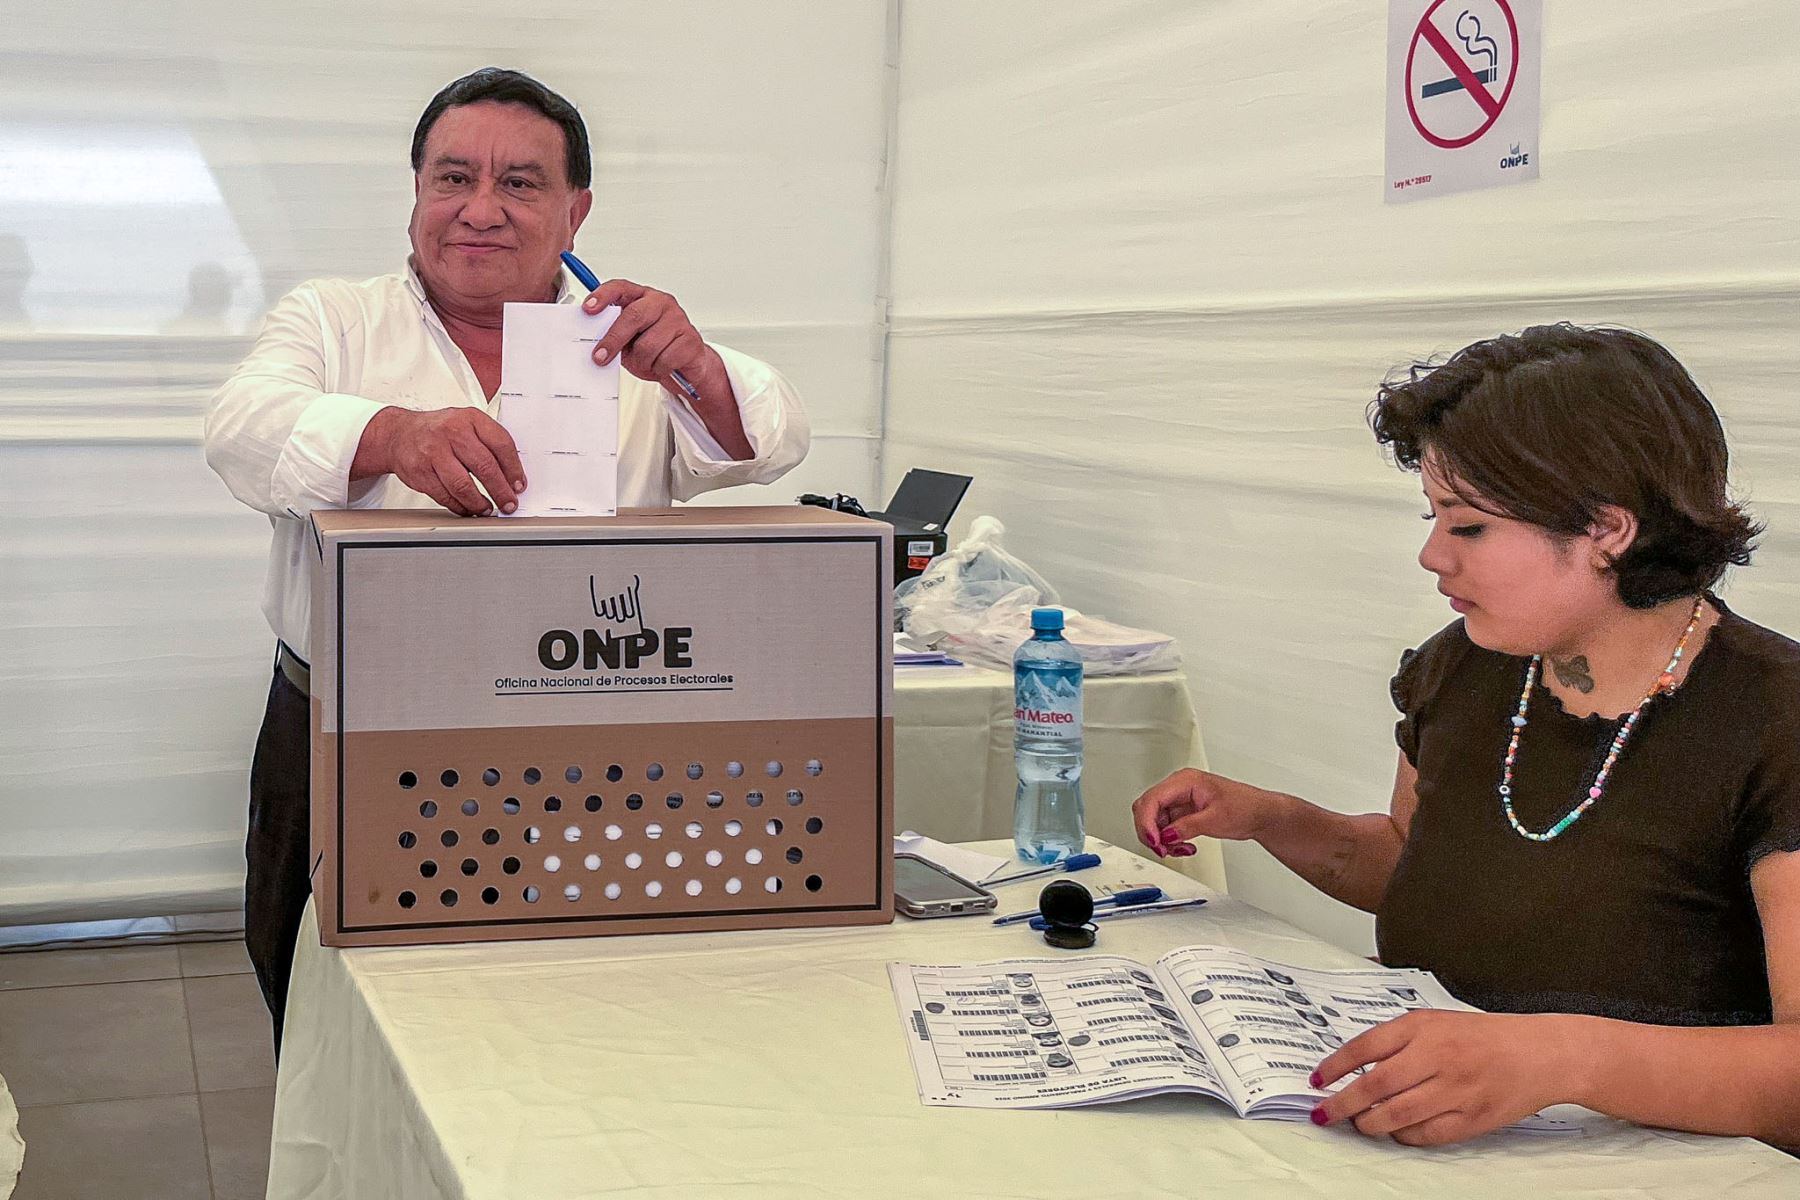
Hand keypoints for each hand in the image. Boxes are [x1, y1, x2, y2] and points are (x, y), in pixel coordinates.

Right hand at [357, 406, 524, 516]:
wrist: (399, 433)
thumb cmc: (439, 431)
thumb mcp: (467, 424)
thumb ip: (490, 443)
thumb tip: (513, 475)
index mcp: (470, 418)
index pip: (501, 444)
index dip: (514, 469)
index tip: (519, 485)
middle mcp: (451, 432)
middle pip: (485, 467)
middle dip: (501, 491)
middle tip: (509, 503)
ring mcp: (433, 452)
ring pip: (463, 486)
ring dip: (480, 503)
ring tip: (488, 508)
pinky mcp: (420, 472)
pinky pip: (444, 496)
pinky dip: (460, 507)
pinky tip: (468, 508)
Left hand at [582, 279, 725, 397]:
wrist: (687, 364)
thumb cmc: (656, 349)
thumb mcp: (630, 341)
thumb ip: (614, 335)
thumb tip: (596, 344)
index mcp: (642, 297)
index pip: (620, 288)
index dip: (602, 297)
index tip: (588, 309)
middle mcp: (660, 303)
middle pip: (632, 316)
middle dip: (613, 340)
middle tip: (601, 356)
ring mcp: (678, 319)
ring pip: (648, 345)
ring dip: (642, 362)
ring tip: (646, 362)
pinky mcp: (690, 339)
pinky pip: (664, 360)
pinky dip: (658, 369)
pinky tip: (662, 366)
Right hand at [1131, 768, 1284, 858]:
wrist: (1259, 814)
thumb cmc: (1245, 807)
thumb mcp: (1215, 820)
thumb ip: (1187, 827)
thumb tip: (1166, 835)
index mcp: (1185, 780)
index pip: (1152, 799)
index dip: (1147, 822)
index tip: (1154, 841)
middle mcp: (1179, 788)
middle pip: (1147, 809)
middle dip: (1150, 832)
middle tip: (1161, 849)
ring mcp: (1180, 800)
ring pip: (1154, 820)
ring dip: (1161, 839)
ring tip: (1178, 849)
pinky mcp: (1183, 812)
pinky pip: (1165, 827)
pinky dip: (1169, 840)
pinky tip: (1182, 846)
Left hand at [1311, 1010, 1578, 1145]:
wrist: (1540, 1052)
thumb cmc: (1483, 1037)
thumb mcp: (1435, 1022)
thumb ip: (1396, 1039)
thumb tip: (1353, 1065)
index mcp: (1423, 1027)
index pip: (1365, 1047)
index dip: (1335, 1066)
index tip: (1317, 1080)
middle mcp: (1436, 1056)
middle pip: (1375, 1085)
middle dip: (1342, 1103)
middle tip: (1324, 1113)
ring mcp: (1454, 1089)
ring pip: (1396, 1115)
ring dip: (1369, 1124)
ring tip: (1358, 1124)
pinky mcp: (1471, 1118)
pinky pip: (1426, 1135)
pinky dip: (1404, 1136)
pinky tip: (1395, 1132)